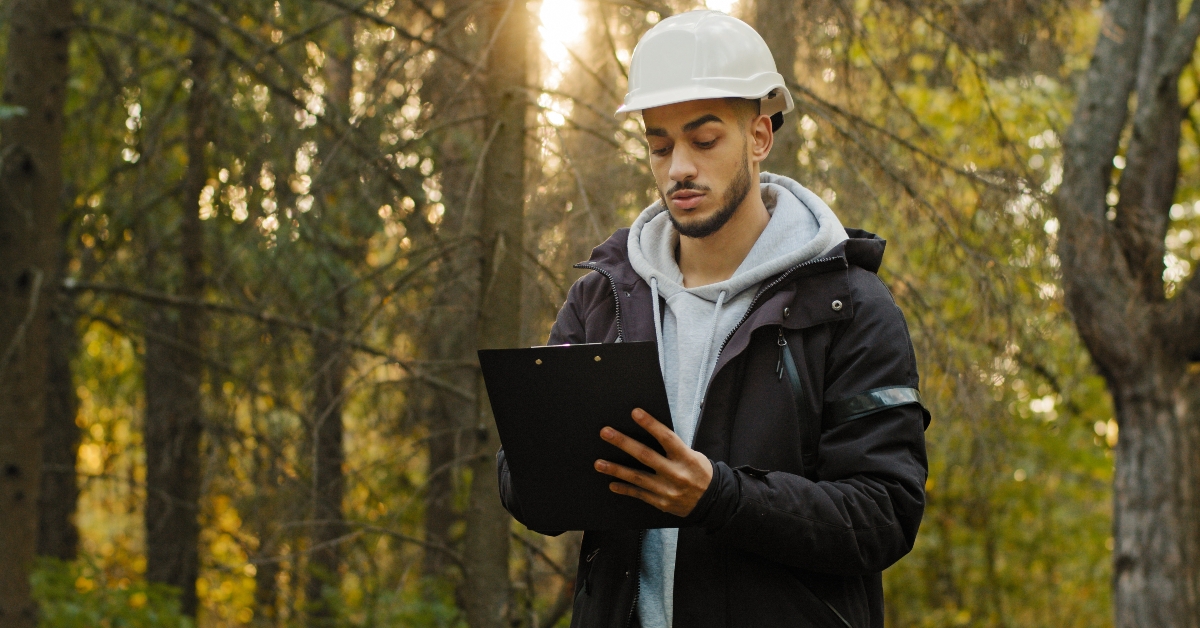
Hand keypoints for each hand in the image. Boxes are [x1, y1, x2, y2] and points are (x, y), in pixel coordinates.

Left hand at [594, 408, 713, 516]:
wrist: (713, 502)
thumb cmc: (699, 472)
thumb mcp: (693, 456)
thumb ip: (673, 448)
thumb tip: (648, 433)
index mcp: (686, 458)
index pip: (666, 438)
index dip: (650, 424)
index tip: (634, 412)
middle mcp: (675, 474)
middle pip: (645, 455)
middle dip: (623, 443)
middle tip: (605, 433)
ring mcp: (667, 490)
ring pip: (637, 477)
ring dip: (615, 469)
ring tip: (599, 463)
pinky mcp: (661, 503)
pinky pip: (639, 494)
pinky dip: (625, 489)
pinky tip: (612, 483)